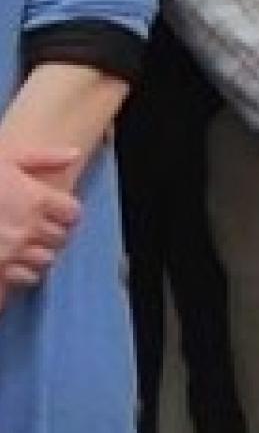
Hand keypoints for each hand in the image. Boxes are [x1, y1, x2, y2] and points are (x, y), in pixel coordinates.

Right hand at [0, 144, 83, 291]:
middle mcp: (29, 229)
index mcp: (36, 201)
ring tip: (24, 244)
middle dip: (52, 232)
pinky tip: (11, 260)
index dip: (65, 211)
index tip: (54, 210)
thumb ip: (44, 158)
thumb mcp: (8, 157)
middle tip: (37, 226)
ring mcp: (12, 253)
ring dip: (38, 253)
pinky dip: (22, 271)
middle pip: (60, 238)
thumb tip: (75, 154)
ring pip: (45, 260)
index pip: (72, 214)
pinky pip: (25, 278)